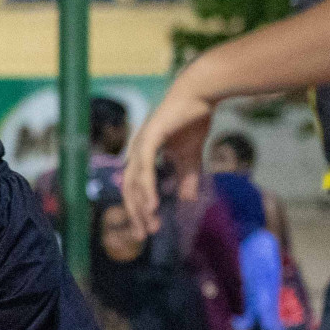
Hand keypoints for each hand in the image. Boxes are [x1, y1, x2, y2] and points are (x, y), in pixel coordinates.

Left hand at [121, 70, 215, 234]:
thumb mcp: (191, 157)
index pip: (135, 188)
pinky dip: (146, 188)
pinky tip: (152, 205)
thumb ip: (187, 177)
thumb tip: (187, 200)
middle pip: (129, 189)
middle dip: (135, 214)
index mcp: (143, 155)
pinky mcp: (149, 137)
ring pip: (134, 182)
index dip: (139, 209)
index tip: (147, 229)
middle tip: (143, 235)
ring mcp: (140, 143)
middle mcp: (137, 150)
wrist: (200, 94)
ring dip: (141, 205)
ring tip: (149, 224)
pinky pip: (144, 168)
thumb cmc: (193, 120)